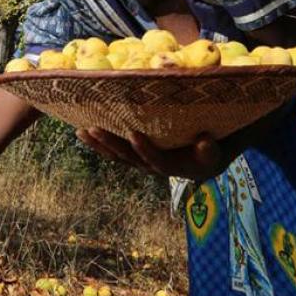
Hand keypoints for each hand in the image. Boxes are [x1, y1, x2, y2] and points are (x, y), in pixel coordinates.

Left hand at [76, 128, 242, 180]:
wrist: (201, 164)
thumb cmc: (208, 154)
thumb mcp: (214, 154)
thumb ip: (209, 150)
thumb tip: (204, 141)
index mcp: (171, 166)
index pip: (155, 160)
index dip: (145, 149)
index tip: (134, 134)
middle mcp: (150, 167)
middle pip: (128, 158)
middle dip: (110, 143)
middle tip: (94, 128)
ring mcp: (138, 163)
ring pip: (115, 156)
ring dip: (98, 144)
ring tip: (81, 131)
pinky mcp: (131, 158)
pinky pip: (112, 152)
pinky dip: (98, 144)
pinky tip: (82, 133)